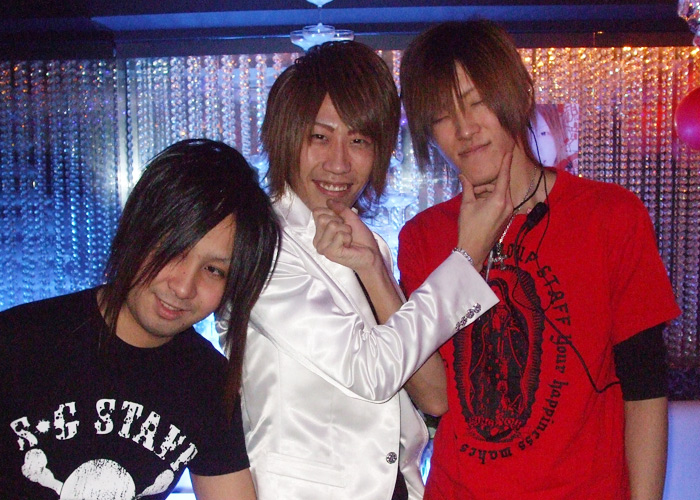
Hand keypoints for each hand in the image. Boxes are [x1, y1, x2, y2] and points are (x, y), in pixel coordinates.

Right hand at [312, 199, 380, 271]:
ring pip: (331, 225)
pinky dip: (348, 237)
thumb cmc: (361, 239)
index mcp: (320, 232)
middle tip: (346, 232)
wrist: (371, 254)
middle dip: (340, 221)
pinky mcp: (330, 253)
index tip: (342, 223)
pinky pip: (339, 235)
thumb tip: (329, 201)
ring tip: (348, 239)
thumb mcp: (351, 218)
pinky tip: (348, 246)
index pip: (317, 212)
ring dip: (345, 230)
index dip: (333, 213)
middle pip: (322, 218)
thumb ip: (340, 209)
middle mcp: (318, 240)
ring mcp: (322, 247)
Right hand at [457, 151, 513, 265]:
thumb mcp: (466, 205)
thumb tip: (463, 176)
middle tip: (472, 190)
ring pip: (500, 194)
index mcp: (499, 199)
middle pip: (500, 186)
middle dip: (486, 185)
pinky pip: (501, 202)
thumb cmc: (469, 227)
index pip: (504, 176)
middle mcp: (508, 204)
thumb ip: (467, 188)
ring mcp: (508, 212)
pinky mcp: (506, 218)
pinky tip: (479, 206)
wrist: (473, 249)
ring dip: (487, 193)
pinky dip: (491, 200)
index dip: (506, 163)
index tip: (509, 151)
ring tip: (473, 201)